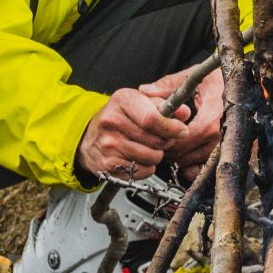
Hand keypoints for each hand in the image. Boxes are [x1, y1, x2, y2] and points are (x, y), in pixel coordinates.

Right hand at [75, 86, 193, 183]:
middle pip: (155, 139)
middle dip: (166, 141)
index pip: (152, 118)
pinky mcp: (108, 164)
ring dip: (157, 155)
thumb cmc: (119, 118)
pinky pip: (142, 171)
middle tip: (163, 139)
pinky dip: (147, 167)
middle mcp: (112, 121)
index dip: (171, 127)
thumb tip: (184, 113)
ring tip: (149, 147)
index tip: (181, 130)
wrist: (88, 138)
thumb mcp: (140, 103)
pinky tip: (139, 158)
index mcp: (122, 100)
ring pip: (151, 157)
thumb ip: (164, 106)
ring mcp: (108, 144)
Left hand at [139, 65, 222, 181]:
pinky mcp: (232, 152)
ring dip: (182, 157)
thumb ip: (169, 85)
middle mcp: (224, 132)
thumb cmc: (222, 81)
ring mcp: (229, 144)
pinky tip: (189, 156)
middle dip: (171, 149)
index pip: (187, 136)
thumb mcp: (197, 77)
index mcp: (215, 113)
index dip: (170, 139)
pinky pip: (208, 169)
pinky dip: (196, 167)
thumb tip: (145, 91)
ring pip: (196, 162)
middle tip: (162, 141)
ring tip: (175, 144)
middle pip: (189, 153)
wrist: (246, 86)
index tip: (160, 134)